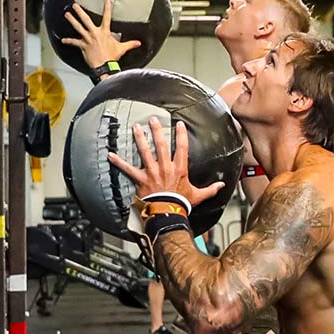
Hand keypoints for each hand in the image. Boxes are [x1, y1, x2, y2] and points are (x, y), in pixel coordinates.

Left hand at [61, 1, 140, 71]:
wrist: (105, 66)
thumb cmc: (112, 58)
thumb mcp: (122, 49)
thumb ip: (130, 44)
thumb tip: (138, 43)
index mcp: (105, 32)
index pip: (107, 18)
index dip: (108, 9)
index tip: (107, 1)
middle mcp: (95, 33)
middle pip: (86, 20)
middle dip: (80, 12)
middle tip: (75, 5)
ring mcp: (88, 39)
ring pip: (78, 27)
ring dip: (72, 20)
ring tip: (67, 14)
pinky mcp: (83, 46)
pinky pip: (75, 43)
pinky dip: (69, 41)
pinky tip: (63, 40)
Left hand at [108, 117, 224, 207]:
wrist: (168, 213)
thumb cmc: (182, 204)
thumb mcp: (198, 196)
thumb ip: (211, 189)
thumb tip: (223, 185)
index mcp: (179, 169)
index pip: (181, 147)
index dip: (180, 134)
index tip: (178, 124)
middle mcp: (165, 167)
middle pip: (161, 145)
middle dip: (157, 130)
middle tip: (152, 119)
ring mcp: (152, 172)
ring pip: (145, 152)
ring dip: (140, 139)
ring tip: (136, 127)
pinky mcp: (141, 180)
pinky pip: (128, 169)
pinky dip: (119, 162)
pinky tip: (110, 154)